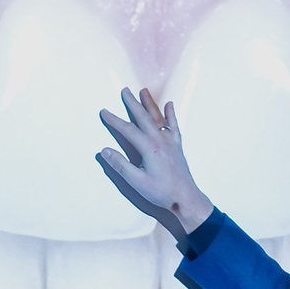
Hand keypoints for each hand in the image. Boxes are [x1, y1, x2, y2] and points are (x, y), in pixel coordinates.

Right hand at [97, 86, 214, 241]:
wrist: (185, 198)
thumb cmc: (161, 191)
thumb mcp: (136, 181)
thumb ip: (120, 165)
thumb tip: (105, 151)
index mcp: (149, 148)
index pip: (128, 130)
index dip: (114, 120)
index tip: (104, 112)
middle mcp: (160, 140)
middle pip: (143, 117)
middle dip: (132, 103)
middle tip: (124, 90)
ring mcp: (170, 142)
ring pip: (158, 118)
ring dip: (150, 104)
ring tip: (143, 91)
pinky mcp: (177, 146)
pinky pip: (174, 126)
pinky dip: (171, 115)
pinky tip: (169, 105)